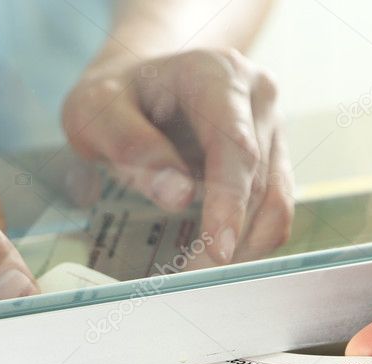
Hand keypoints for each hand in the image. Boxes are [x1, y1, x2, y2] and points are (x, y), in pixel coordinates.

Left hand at [62, 49, 292, 263]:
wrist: (137, 82)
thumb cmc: (114, 98)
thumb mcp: (97, 112)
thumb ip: (131, 145)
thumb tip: (178, 197)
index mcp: (215, 74)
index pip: (235, 146)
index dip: (229, 201)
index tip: (218, 250)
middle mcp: (256, 95)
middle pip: (258, 180)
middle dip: (228, 237)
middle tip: (189, 280)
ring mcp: (271, 127)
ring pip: (275, 201)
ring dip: (243, 247)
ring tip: (198, 275)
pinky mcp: (273, 157)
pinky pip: (274, 208)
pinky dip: (249, 240)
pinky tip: (215, 259)